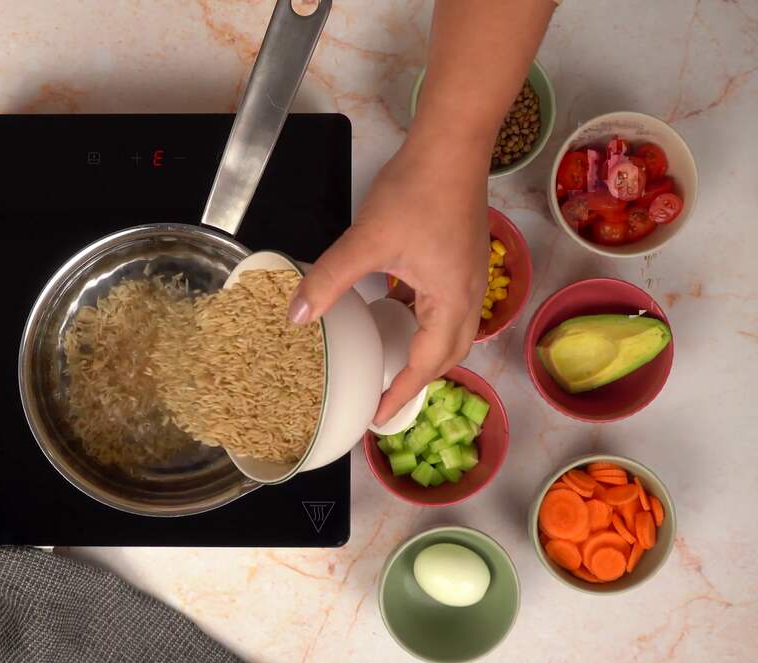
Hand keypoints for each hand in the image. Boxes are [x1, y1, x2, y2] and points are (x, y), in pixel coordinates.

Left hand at [288, 136, 488, 424]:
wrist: (452, 143)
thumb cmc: (419, 190)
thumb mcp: (366, 241)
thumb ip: (329, 280)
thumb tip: (296, 316)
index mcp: (452, 301)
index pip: (428, 364)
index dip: (403, 393)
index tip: (380, 416)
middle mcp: (469, 294)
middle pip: (449, 353)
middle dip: (420, 378)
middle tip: (387, 395)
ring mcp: (468, 274)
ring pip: (449, 328)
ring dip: (423, 348)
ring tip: (389, 360)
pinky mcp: (460, 256)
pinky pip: (443, 301)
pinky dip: (421, 316)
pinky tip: (392, 307)